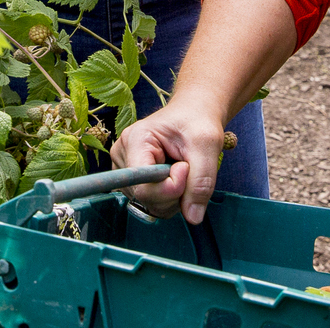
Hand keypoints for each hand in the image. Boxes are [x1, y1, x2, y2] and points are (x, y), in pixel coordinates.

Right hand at [110, 94, 227, 223]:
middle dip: (177, 192)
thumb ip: (201, 181)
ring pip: (152, 204)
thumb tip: (193, 217)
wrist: (194, 113)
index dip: (171, 187)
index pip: (144, 186)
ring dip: (176, 196)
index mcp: (134, 140)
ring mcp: (127, 170)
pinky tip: (177, 178)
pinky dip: (172, 198)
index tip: (187, 167)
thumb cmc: (198, 120)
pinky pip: (154, 203)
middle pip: (147, 198)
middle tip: (188, 165)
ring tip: (183, 169)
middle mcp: (123, 156)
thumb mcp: (207, 144)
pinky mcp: (135, 180)